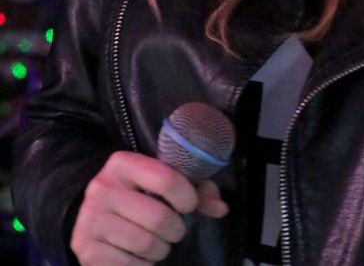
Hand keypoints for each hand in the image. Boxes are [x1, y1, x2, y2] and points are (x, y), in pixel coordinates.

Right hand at [71, 150, 228, 264]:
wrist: (90, 215)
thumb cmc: (137, 195)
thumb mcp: (160, 182)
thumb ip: (195, 190)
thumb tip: (221, 207)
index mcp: (122, 163)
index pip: (166, 179)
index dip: (187, 197)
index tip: (189, 205)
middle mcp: (102, 188)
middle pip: (159, 218)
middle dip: (176, 229)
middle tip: (174, 230)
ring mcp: (90, 220)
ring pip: (146, 245)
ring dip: (161, 249)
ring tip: (157, 243)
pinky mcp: (85, 250)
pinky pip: (129, 265)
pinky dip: (143, 265)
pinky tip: (139, 255)